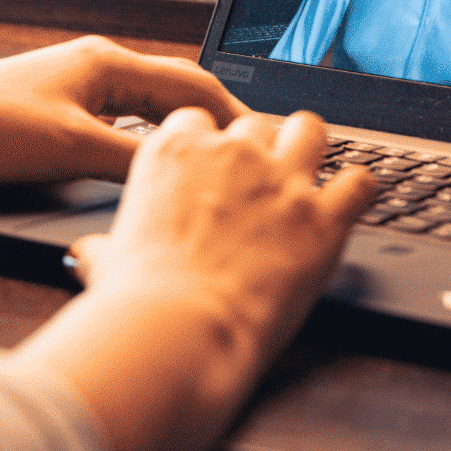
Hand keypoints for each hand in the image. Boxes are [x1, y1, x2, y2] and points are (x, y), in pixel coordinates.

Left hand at [0, 35, 246, 188]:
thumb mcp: (73, 148)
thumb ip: (135, 162)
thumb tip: (186, 179)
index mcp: (105, 63)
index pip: (189, 80)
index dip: (231, 111)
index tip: (262, 138)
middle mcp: (91, 71)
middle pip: (169, 94)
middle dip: (209, 124)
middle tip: (244, 158)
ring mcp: (69, 95)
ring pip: (140, 117)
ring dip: (172, 140)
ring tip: (204, 171)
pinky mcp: (48, 121)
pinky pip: (112, 134)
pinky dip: (137, 153)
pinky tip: (141, 179)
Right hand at [14, 108, 374, 450]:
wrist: (177, 332)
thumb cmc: (134, 303)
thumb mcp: (105, 263)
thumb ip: (104, 248)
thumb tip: (90, 254)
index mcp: (173, 154)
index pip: (197, 119)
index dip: (207, 144)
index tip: (211, 166)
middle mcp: (230, 154)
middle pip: (254, 124)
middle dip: (258, 150)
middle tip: (260, 184)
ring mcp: (280, 181)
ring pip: (309, 129)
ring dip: (310, 149)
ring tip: (311, 174)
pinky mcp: (321, 218)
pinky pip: (360, 181)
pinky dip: (361, 190)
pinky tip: (356, 201)